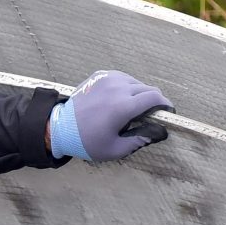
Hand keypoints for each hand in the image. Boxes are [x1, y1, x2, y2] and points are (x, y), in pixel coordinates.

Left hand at [48, 70, 173, 161]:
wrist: (59, 127)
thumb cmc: (87, 141)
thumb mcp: (116, 149)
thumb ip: (141, 140)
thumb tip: (160, 132)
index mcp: (123, 106)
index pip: (155, 97)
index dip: (165, 105)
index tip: (167, 112)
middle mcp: (118, 87)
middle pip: (147, 88)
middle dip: (153, 100)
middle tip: (149, 114)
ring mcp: (107, 78)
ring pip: (135, 82)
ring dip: (139, 93)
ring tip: (132, 108)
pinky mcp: (99, 75)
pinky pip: (121, 78)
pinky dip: (125, 86)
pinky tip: (119, 99)